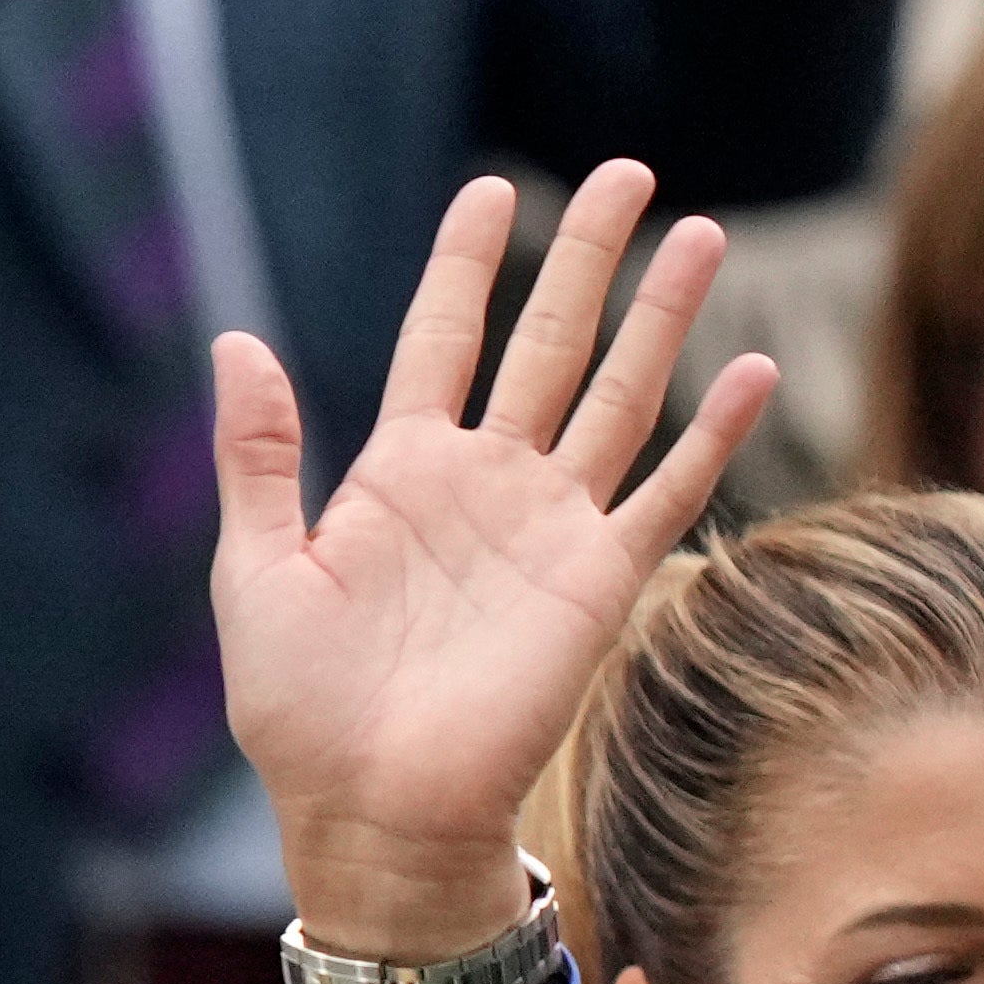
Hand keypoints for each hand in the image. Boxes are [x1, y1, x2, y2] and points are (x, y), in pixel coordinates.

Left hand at [214, 161, 772, 983]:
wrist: (370, 812)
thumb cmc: (300, 710)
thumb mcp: (258, 570)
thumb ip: (257, 456)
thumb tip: (235, 340)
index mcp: (398, 473)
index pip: (441, 339)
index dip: (467, 265)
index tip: (493, 190)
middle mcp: (485, 484)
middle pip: (546, 343)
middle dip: (588, 258)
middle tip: (632, 172)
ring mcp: (548, 528)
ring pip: (616, 395)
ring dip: (660, 317)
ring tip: (701, 231)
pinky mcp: (598, 582)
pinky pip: (667, 493)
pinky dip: (712, 434)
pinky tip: (748, 368)